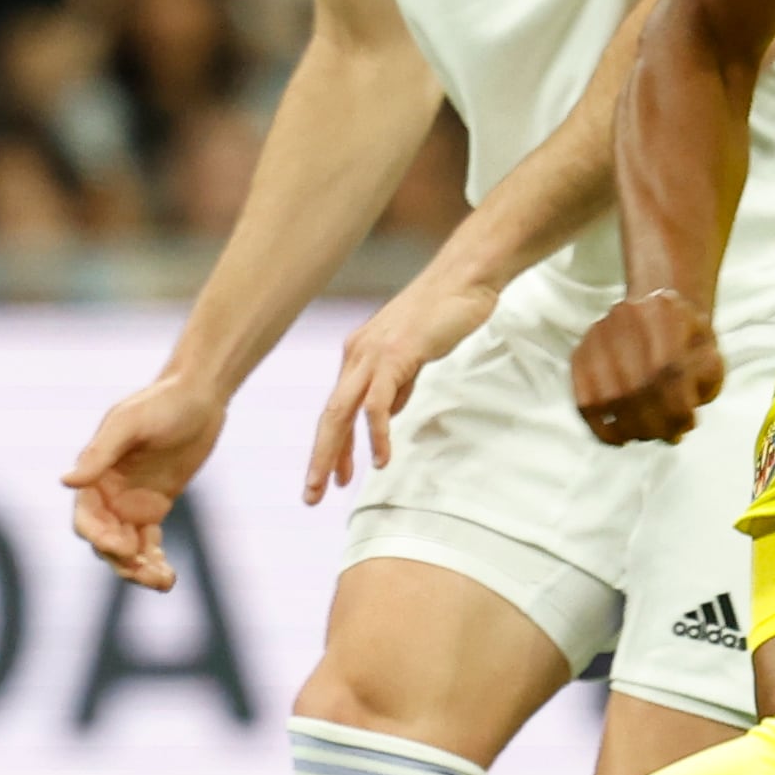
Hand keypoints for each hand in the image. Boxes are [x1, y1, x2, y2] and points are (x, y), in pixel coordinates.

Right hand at [63, 376, 224, 590]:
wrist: (197, 397)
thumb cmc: (160, 403)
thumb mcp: (129, 424)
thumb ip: (100, 452)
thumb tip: (65, 481)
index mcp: (95, 476)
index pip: (86, 518)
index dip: (99, 537)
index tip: (123, 547)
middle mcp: (108, 494)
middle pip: (104, 541)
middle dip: (121, 561)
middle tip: (146, 572)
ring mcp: (130, 504)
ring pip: (126, 550)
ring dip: (138, 570)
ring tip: (163, 581)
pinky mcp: (155, 508)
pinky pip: (149, 544)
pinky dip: (154, 562)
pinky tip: (168, 577)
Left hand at [305, 264, 497, 502]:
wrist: (463, 279)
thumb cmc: (443, 315)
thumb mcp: (412, 357)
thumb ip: (397, 385)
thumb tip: (387, 416)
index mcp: (358, 356)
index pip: (336, 410)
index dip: (331, 447)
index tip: (329, 479)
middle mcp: (357, 355)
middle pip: (329, 416)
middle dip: (319, 459)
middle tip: (311, 495)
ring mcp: (373, 354)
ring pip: (343, 412)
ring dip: (336, 453)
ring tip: (336, 486)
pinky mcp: (395, 354)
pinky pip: (377, 403)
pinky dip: (375, 434)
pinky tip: (380, 459)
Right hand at [571, 290, 725, 446]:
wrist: (657, 316)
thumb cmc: (687, 343)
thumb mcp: (709, 352)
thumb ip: (707, 377)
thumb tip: (682, 414)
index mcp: (667, 310)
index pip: (669, 368)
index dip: (677, 406)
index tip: (686, 425)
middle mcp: (628, 315)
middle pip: (637, 384)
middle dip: (655, 422)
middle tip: (669, 436)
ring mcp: (599, 334)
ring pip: (609, 397)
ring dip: (631, 428)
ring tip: (648, 436)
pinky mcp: (580, 354)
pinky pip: (585, 401)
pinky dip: (601, 428)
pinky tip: (620, 438)